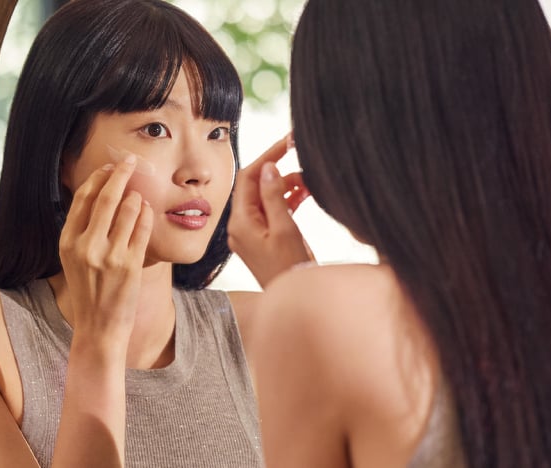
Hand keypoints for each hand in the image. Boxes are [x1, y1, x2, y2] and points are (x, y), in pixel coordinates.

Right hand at [58, 156, 153, 350]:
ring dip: (137, 196)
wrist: (98, 326)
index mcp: (67, 242)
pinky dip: (147, 215)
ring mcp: (109, 255)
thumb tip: (100, 194)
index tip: (110, 167)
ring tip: (140, 193)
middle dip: (121, 174)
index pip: (83, 198)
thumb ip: (82, 229)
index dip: (98, 178)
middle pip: (106, 198)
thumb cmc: (89, 290)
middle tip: (132, 161)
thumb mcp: (73, 258)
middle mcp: (86, 246)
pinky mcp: (130, 265)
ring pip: (128, 210)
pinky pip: (143, 229)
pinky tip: (148, 210)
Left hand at [228, 135, 314, 287]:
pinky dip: (287, 200)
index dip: (268, 157)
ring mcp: (251, 233)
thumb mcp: (285, 229)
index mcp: (241, 223)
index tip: (287, 143)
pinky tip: (305, 194)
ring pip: (266, 198)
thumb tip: (268, 167)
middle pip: (256, 186)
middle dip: (279, 172)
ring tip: (309, 182)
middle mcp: (241, 226)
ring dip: (285, 186)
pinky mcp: (263, 239)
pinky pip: (272, 212)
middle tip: (303, 162)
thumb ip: (274, 196)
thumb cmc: (291, 270)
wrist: (295, 300)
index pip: (249, 178)